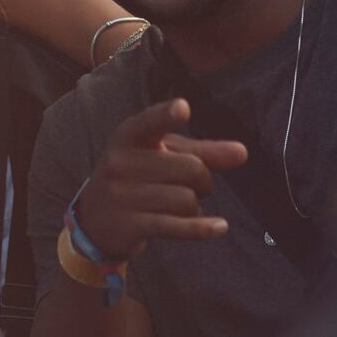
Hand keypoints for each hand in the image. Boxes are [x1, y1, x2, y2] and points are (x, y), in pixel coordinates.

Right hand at [76, 98, 247, 259]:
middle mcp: (121, 162)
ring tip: (182, 205)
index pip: (150, 122)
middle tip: (195, 186)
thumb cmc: (138, 176)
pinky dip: (202, 228)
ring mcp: (123, 195)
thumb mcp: (161, 155)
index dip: (167, 115)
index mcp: (128, 136)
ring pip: (187, 199)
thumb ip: (202, 151)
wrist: (94, 218)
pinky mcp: (130, 224)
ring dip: (195, 206)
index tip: (183, 107)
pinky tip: (220, 227)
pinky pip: (177, 226)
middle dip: (203, 180)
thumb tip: (242, 152)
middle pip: (190, 168)